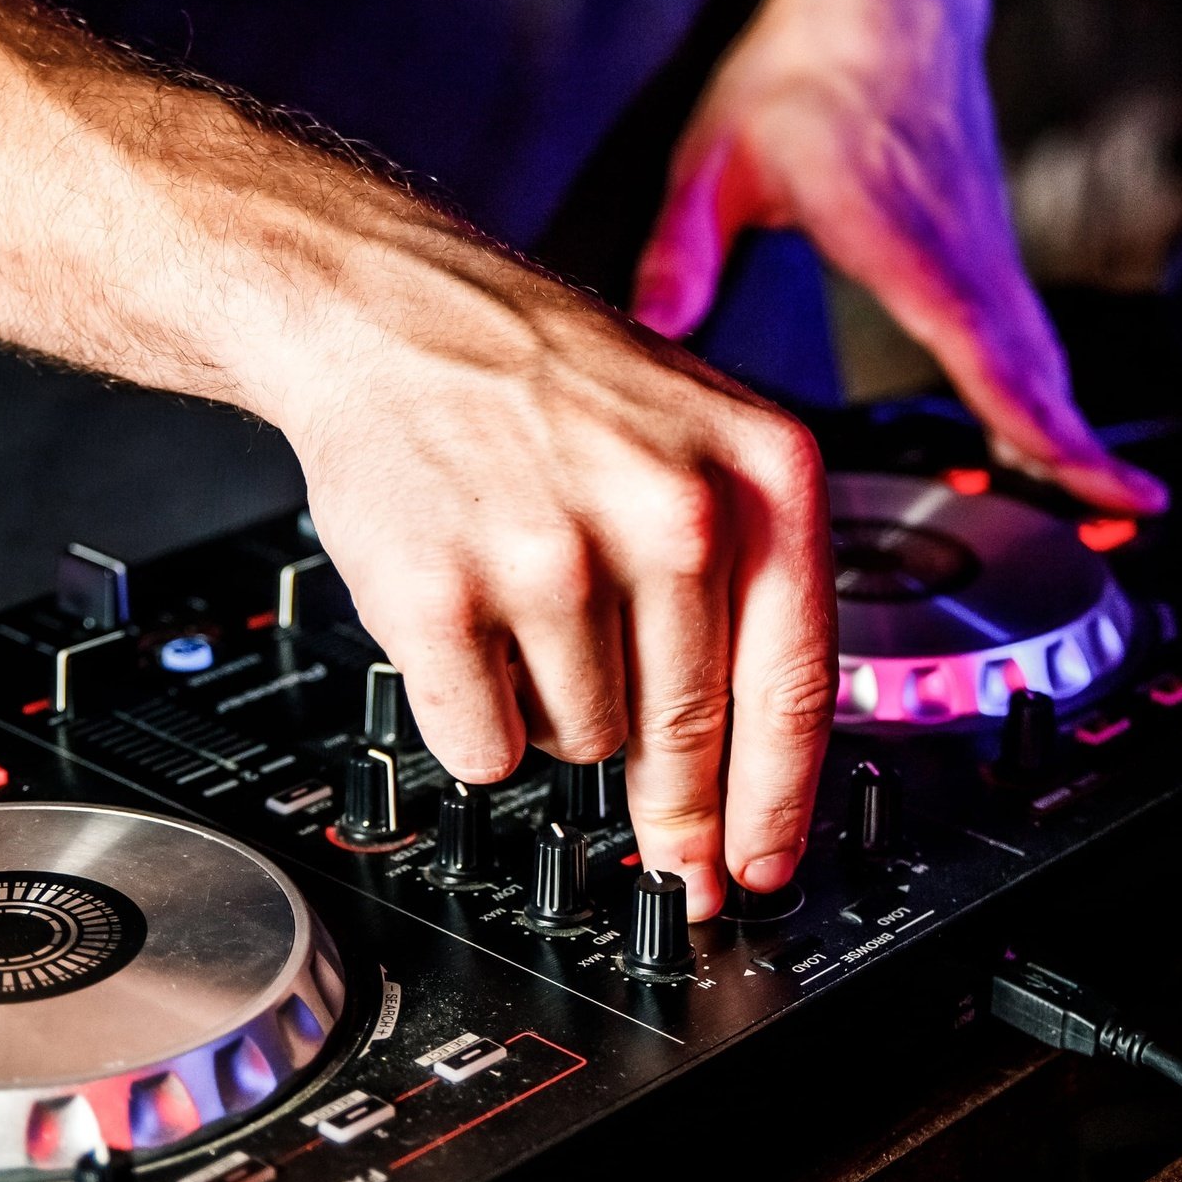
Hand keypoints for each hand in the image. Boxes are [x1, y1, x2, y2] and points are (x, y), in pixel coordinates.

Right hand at [239, 181, 835, 919]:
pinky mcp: (441, 594)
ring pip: (583, 741)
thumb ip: (746, 579)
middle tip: (671, 847)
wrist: (388, 312)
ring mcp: (551, 554)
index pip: (792, 684)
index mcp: (760, 470)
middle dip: (674, 802)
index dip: (780, 801)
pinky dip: (476, 717)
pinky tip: (471, 628)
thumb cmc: (549, 382)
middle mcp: (670, 511)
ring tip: (530, 612)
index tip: (766, 869)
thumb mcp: (700, 439)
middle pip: (687, 732)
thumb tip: (752, 767)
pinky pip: (486, 742)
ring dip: (558, 712)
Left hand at [633, 0, 1165, 515]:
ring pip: (1038, 353)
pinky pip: (1023, 327)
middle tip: (1119, 529)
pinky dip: (1040, 384)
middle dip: (1081, 457)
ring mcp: (984, 242)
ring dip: (1065, 425)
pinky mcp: (983, 235)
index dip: (1044, 435)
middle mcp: (965, 249)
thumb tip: (653, 325)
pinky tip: (1033, 426)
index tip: (1099, 490)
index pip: (992, 360)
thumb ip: (684, 245)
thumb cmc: (807, 55)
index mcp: (908, 242)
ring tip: (1099, 502)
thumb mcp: (719, 150)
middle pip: (1038, 374)